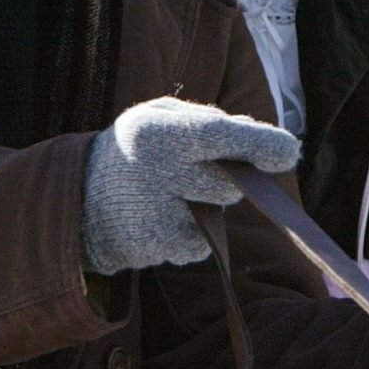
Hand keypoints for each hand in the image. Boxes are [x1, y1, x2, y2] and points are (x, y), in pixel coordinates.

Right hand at [80, 97, 300, 273]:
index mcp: (153, 130)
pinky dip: (193, 235)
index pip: (214, 135)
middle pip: (227, 183)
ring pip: (217, 216)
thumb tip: (270, 143)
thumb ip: (212, 124)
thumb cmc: (137, 150)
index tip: (290, 151)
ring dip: (210, 206)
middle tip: (202, 170)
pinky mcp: (157, 248)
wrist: (78, 202)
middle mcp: (152, 172)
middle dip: (233, 179)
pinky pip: (201, 244)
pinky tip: (163, 219)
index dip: (256, 142)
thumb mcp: (161, 119)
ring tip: (172, 193)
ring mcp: (154, 215)